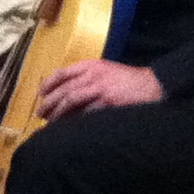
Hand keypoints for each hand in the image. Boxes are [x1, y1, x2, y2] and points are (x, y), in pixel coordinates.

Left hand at [35, 58, 162, 118]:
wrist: (153, 85)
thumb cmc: (128, 80)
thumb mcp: (105, 70)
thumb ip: (86, 77)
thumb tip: (65, 93)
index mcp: (90, 65)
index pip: (61, 73)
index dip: (47, 85)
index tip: (40, 95)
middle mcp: (92, 75)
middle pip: (63, 89)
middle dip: (48, 103)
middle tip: (40, 113)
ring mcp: (100, 88)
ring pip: (70, 100)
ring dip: (58, 113)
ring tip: (50, 123)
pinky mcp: (108, 102)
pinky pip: (86, 112)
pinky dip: (75, 120)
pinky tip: (69, 128)